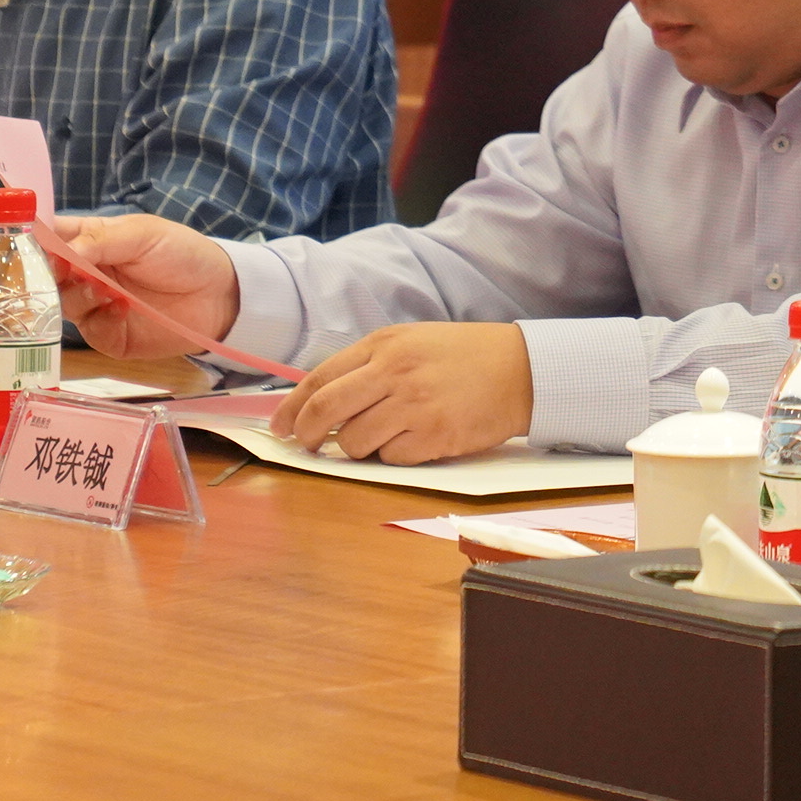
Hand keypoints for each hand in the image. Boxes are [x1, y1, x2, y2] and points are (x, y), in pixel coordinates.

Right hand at [41, 214, 242, 362]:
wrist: (219, 295)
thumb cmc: (181, 253)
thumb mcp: (142, 235)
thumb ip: (99, 241)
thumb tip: (59, 250)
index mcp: (89, 241)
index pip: (48, 238)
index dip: (31, 241)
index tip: (18, 244)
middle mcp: (84, 274)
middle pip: (45, 276)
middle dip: (46, 274)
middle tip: (60, 271)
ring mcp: (93, 307)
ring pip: (61, 305)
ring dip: (77, 295)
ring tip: (102, 288)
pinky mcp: (108, 337)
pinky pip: (88, 332)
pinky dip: (100, 319)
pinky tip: (122, 309)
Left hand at [277, 324, 533, 463]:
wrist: (520, 369)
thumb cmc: (463, 356)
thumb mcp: (411, 342)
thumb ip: (369, 365)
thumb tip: (321, 400)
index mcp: (384, 345)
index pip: (319, 378)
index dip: (292, 407)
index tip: (280, 427)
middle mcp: (393, 372)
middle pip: (326, 411)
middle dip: (308, 434)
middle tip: (307, 445)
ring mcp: (413, 405)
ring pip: (354, 441)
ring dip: (355, 448)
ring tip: (377, 439)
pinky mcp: (433, 436)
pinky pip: (390, 458)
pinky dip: (391, 456)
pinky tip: (410, 442)